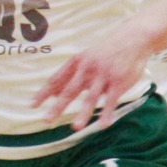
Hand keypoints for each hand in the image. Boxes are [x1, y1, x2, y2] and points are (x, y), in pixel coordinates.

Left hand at [33, 25, 154, 129]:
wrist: (133, 39)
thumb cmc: (106, 51)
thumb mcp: (85, 59)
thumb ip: (70, 76)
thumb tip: (53, 93)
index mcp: (77, 63)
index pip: (56, 80)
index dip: (44, 93)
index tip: (32, 105)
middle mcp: (88, 69)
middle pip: (70, 91)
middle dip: (57, 106)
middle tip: (46, 120)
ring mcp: (103, 76)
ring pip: (91, 98)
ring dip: (83, 113)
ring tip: (75, 127)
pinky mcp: (118, 82)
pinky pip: (112, 101)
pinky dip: (107, 113)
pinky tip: (102, 125)